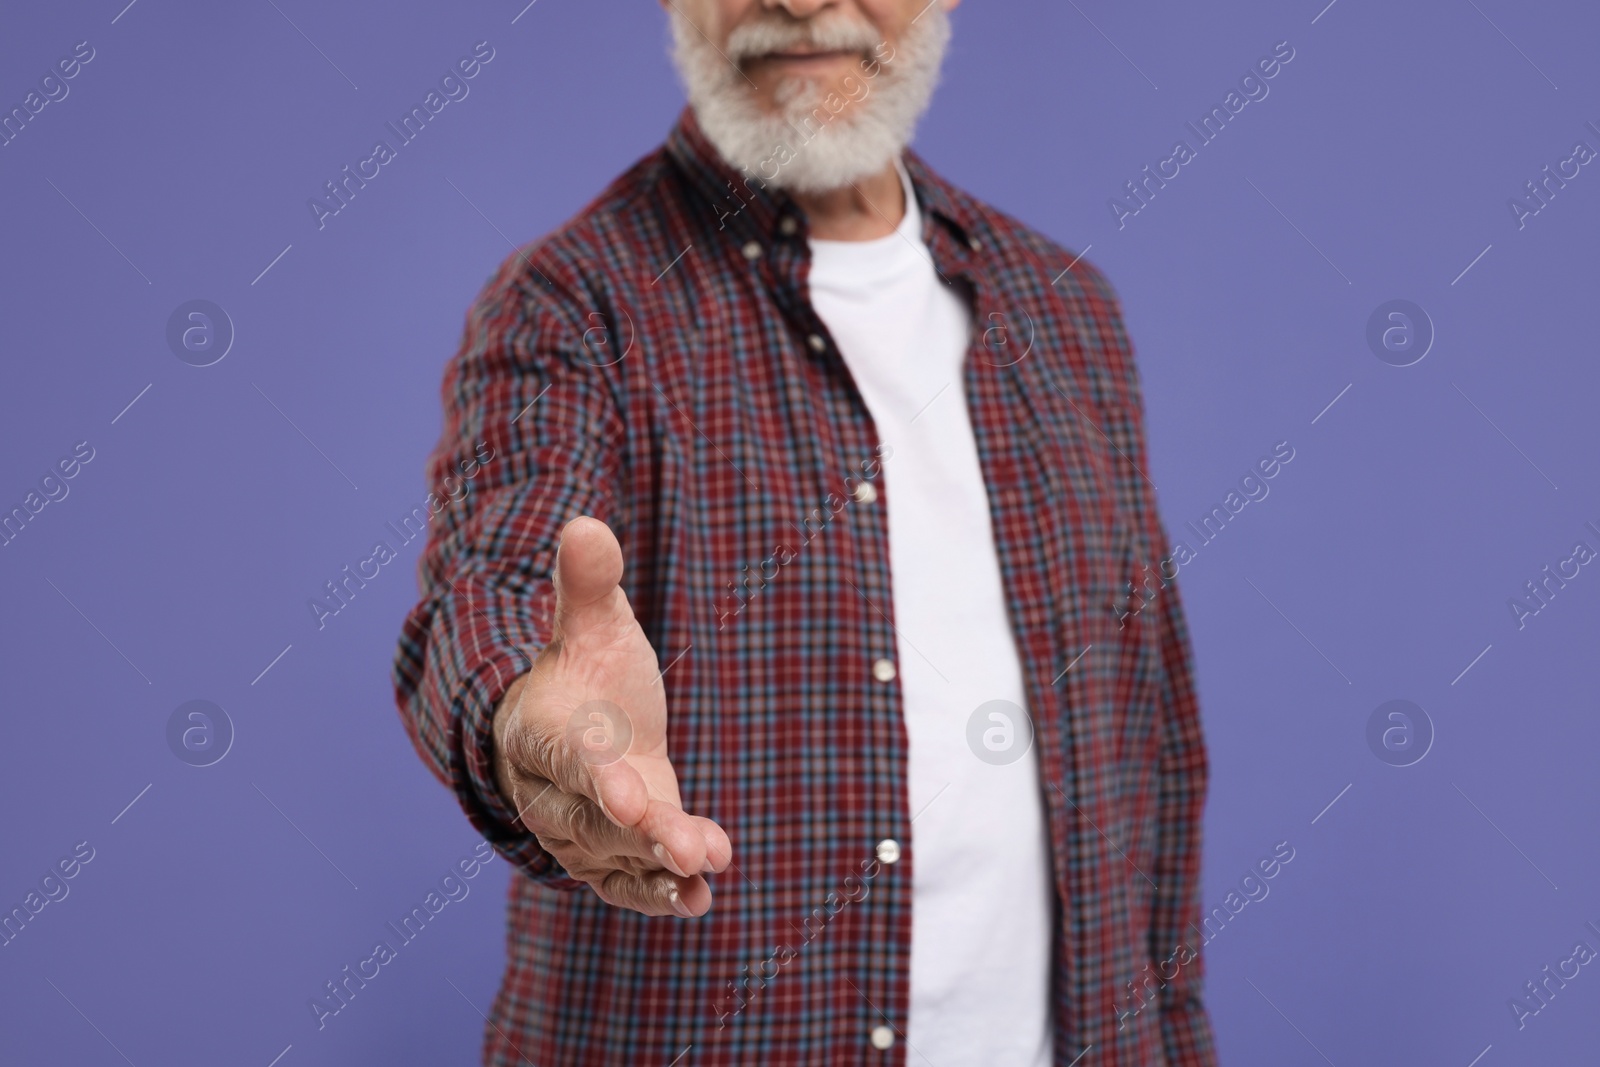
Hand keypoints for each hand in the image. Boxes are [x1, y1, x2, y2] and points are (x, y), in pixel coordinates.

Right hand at [491, 516, 731, 916]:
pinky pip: (629, 882)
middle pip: (593, 818)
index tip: (627, 792)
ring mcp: (581, 830)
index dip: (596, 775)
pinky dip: (661, 894)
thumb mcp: (590, 622)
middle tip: (689, 846)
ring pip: (614, 858)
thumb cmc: (581, 672)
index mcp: (543, 729)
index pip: (569, 755)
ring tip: (706, 871)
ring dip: (658, 868)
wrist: (569, 724)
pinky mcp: (612, 855)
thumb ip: (586, 583)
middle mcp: (553, 790)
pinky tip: (701, 899)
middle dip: (641, 833)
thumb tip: (586, 524)